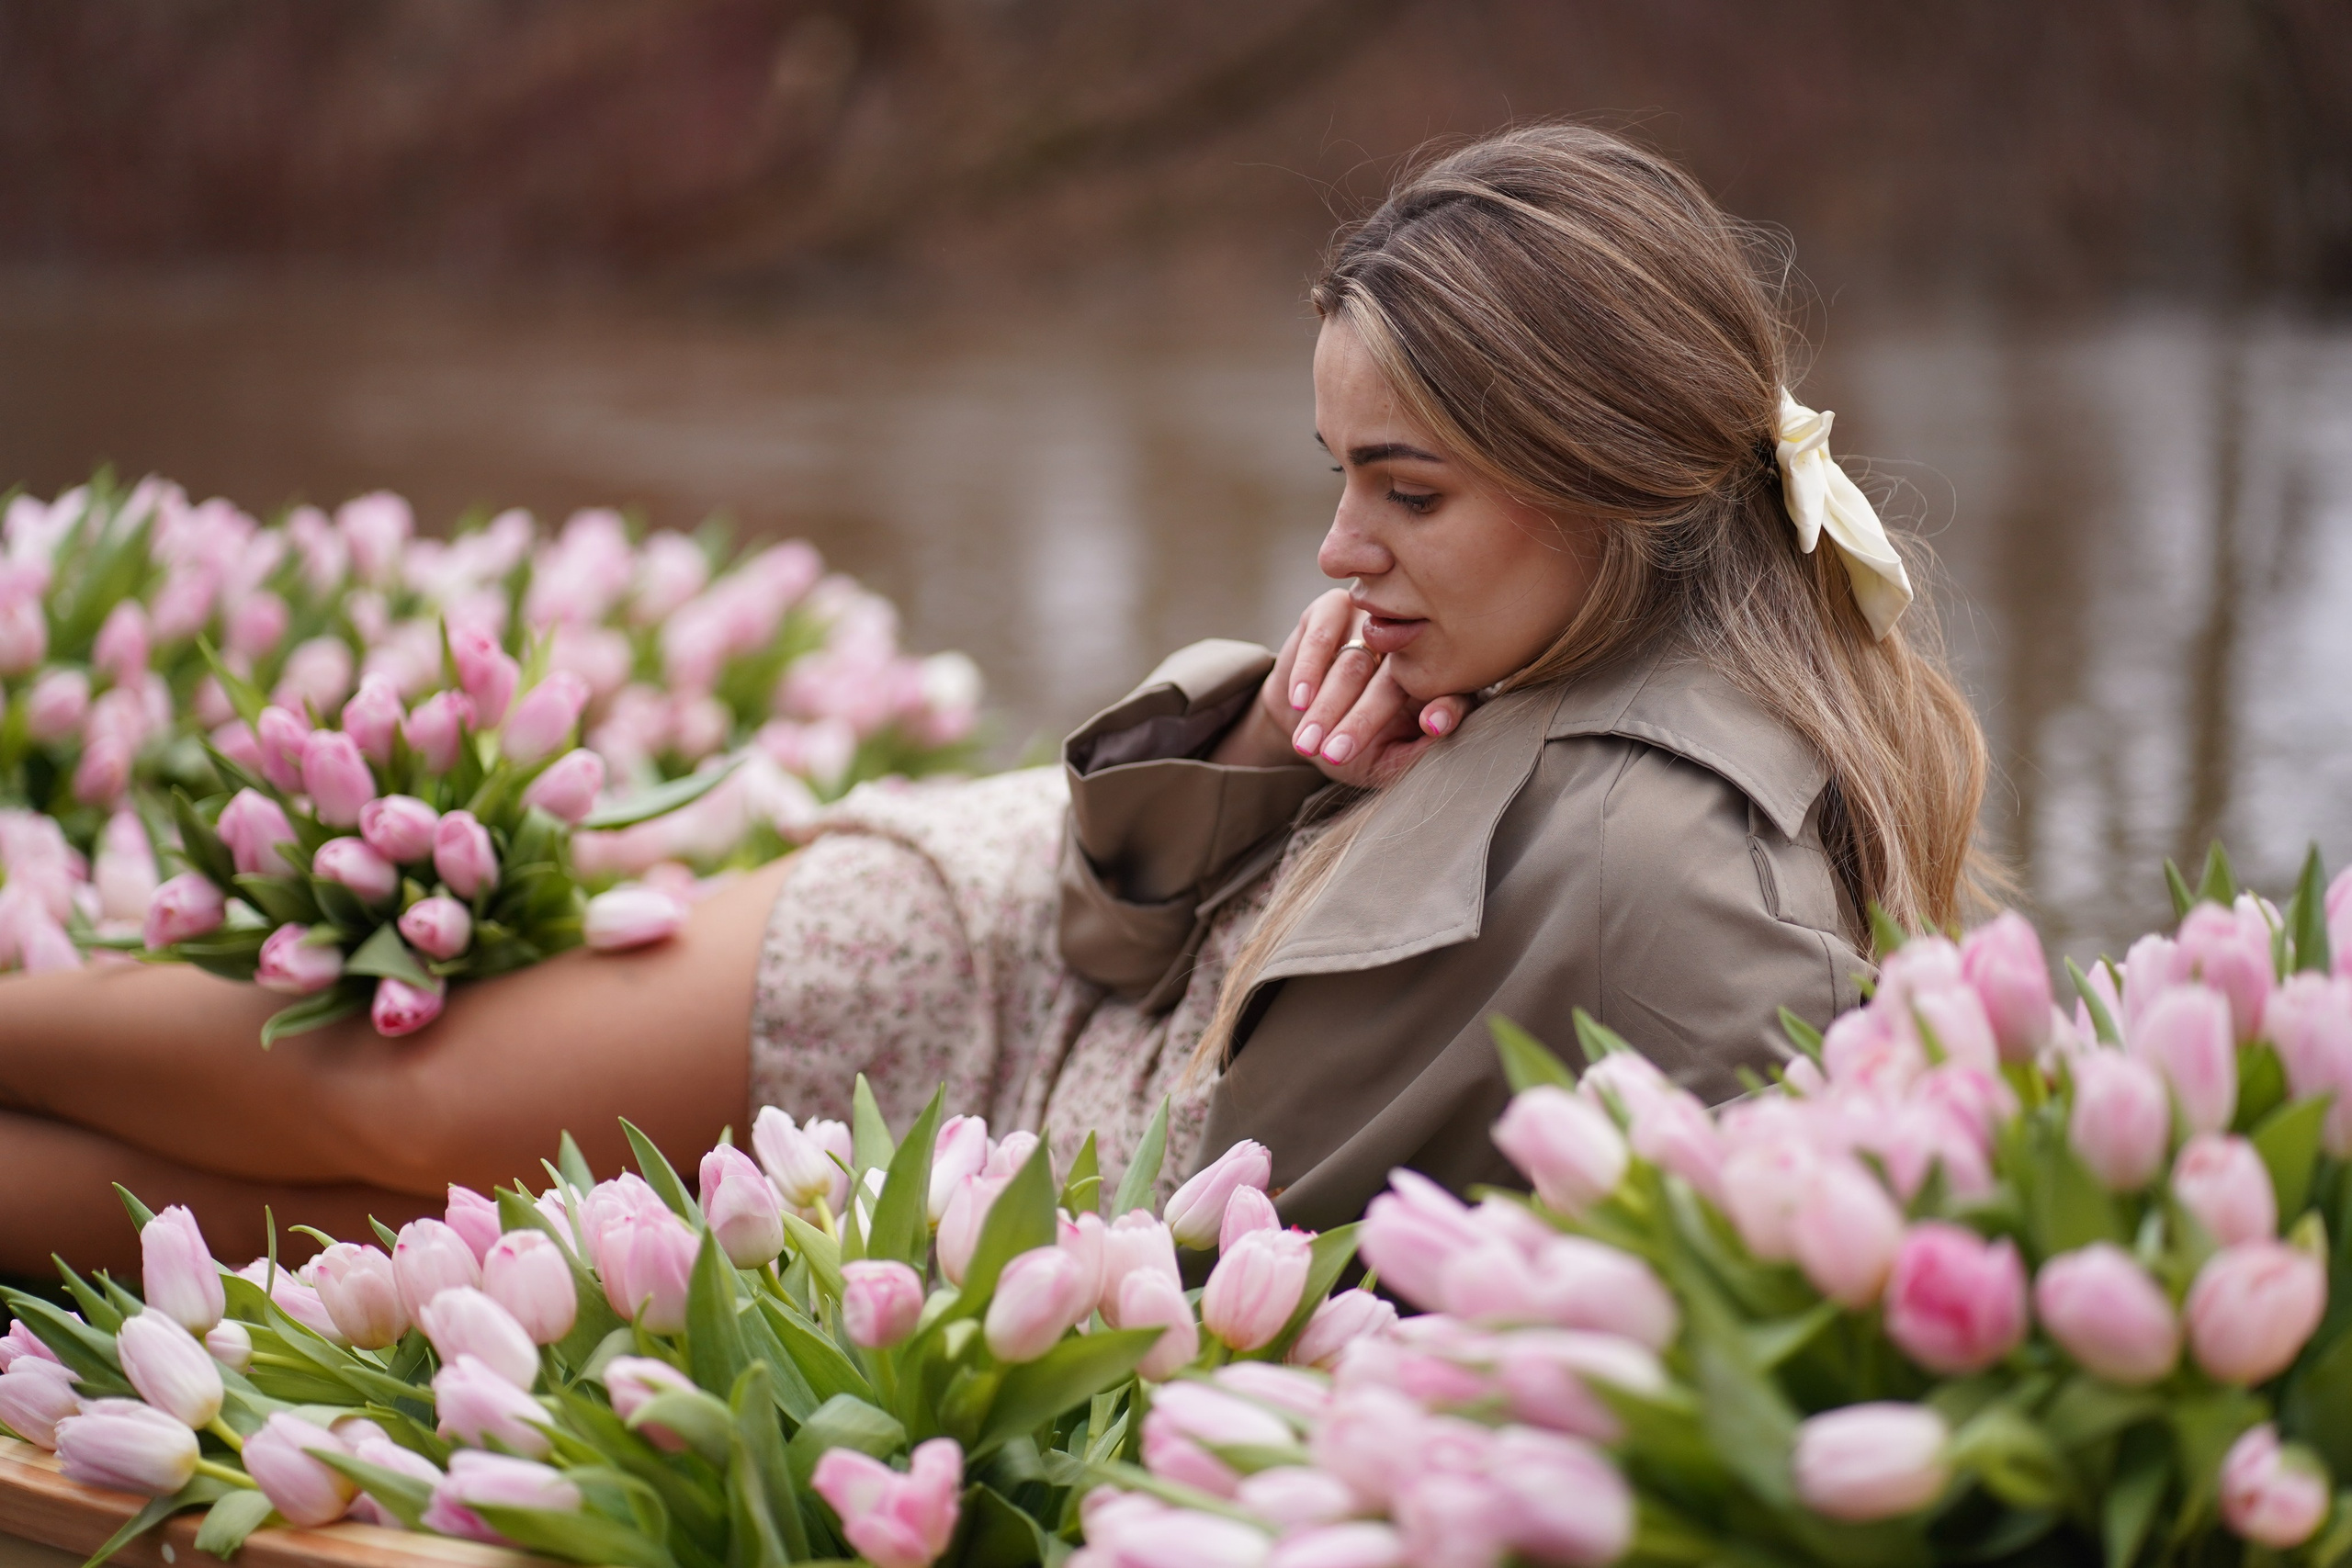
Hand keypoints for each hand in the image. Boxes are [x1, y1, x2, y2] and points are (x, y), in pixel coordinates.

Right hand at [1211, 589, 1476, 786]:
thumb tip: (1438, 739)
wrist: (1301, 721)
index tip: (1433, 727)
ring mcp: (1373, 624)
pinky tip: (1300, 700)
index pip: (1453, 690)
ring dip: (1327, 705)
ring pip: (1354, 663)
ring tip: (1308, 742)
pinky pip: (1322, 636)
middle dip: (1360, 723)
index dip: (1446, 708)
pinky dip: (1308, 670)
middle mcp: (1410, 646)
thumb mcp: (1384, 762)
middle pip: (1394, 681)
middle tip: (1335, 756)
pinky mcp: (1334, 607)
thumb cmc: (1354, 745)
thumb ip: (1409, 759)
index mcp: (1436, 680)